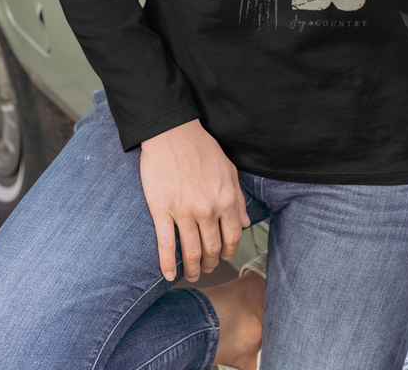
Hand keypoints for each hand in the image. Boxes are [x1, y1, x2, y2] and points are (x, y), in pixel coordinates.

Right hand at [140, 119, 250, 283]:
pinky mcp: (162, 209)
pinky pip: (165, 244)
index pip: (232, 237)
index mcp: (226, 199)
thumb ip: (238, 198)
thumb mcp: (229, 170)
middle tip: (207, 269)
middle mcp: (207, 209)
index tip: (223, 257)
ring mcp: (183, 211)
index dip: (229, 252)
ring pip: (191, 252)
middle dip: (211, 264)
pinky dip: (168, 264)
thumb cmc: (201, 148)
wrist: (172, 132)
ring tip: (192, 274)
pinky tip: (169, 275)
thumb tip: (245, 223)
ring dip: (193, 268)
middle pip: (212, 248)